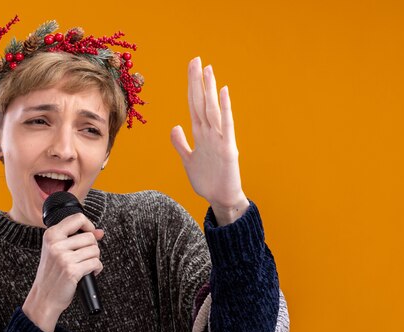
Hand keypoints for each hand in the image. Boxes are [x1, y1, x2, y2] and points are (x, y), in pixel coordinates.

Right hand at [23, 213, 103, 331]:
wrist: (44, 297)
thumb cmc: (52, 274)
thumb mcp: (58, 251)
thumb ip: (78, 238)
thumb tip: (100, 232)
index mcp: (51, 235)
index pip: (78, 218)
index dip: (89, 225)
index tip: (90, 234)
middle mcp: (56, 244)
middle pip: (90, 237)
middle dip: (92, 248)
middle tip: (84, 258)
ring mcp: (63, 257)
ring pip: (95, 250)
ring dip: (94, 259)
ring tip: (84, 266)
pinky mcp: (72, 270)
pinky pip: (96, 263)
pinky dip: (96, 269)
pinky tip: (88, 273)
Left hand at [170, 58, 248, 222]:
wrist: (221, 199)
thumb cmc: (208, 181)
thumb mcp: (188, 160)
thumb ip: (181, 144)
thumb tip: (175, 127)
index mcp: (200, 135)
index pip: (194, 105)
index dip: (191, 87)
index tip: (192, 68)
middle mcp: (210, 133)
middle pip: (201, 103)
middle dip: (198, 82)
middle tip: (196, 60)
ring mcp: (219, 139)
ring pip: (212, 110)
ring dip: (210, 90)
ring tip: (208, 70)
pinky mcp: (228, 149)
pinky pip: (226, 126)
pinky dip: (224, 109)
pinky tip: (222, 93)